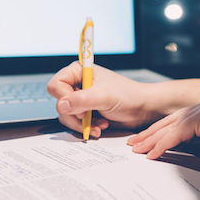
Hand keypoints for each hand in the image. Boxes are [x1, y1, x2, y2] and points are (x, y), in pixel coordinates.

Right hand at [47, 62, 163, 137]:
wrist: (143, 109)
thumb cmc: (128, 96)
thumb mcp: (103, 97)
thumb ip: (81, 100)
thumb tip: (61, 105)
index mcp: (79, 72)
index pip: (56, 85)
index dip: (64, 98)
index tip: (79, 107)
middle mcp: (77, 84)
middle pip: (59, 103)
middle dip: (75, 115)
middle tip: (87, 117)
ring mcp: (81, 99)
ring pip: (66, 116)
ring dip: (83, 124)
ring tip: (99, 124)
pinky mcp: (86, 112)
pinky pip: (75, 124)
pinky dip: (87, 127)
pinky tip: (100, 126)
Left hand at [127, 96, 199, 173]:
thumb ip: (196, 146)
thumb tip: (176, 150)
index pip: (179, 120)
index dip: (160, 131)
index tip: (145, 142)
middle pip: (171, 120)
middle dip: (150, 133)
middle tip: (133, 144)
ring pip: (172, 126)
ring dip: (153, 139)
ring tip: (137, 150)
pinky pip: (178, 133)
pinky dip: (164, 144)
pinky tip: (153, 154)